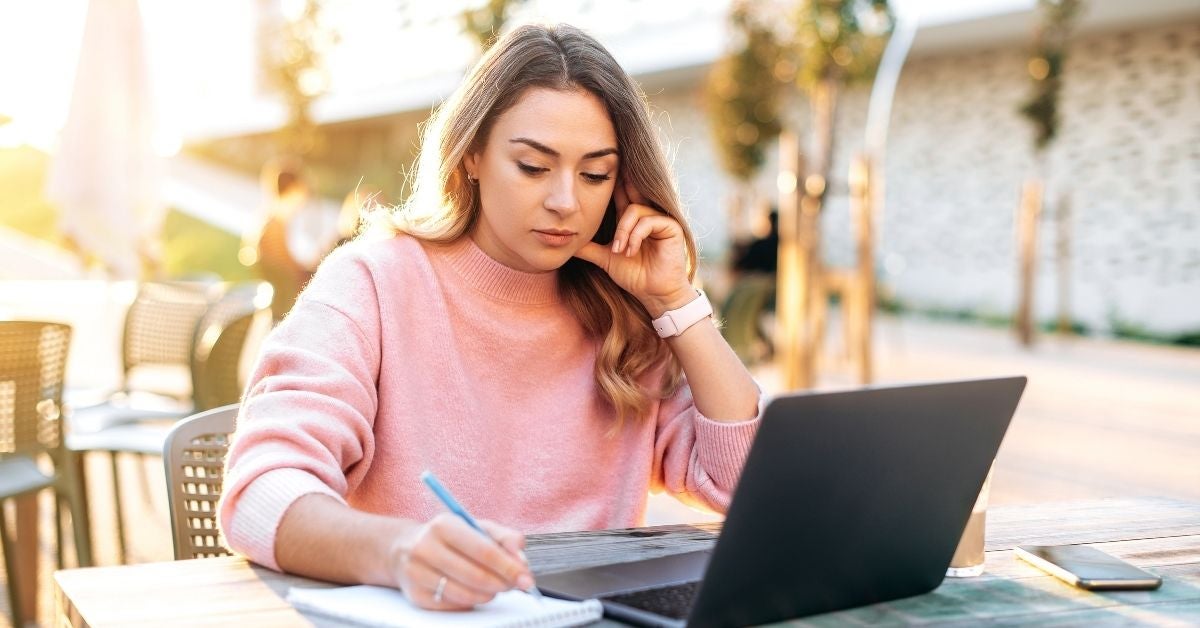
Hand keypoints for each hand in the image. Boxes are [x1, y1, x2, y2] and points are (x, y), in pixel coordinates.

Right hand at [388, 513, 533, 609]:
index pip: (483, 551)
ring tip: (495, 587)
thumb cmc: (448, 537)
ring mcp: (417, 573)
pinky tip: (474, 591)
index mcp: (444, 525)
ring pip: (465, 594)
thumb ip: (504, 537)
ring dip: (489, 594)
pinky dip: (471, 601)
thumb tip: (521, 557)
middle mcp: (426, 548)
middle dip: (502, 583)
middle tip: (515, 584)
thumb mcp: (476, 527)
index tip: (526, 576)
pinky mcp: (416, 595)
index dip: (509, 567)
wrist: (404, 548)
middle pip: (475, 575)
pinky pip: (453, 605)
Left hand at [573, 178, 695, 316]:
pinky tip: (630, 251)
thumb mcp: (606, 258)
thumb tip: (564, 241)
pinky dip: (635, 236)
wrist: (654, 294)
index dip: (612, 186)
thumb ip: (588, 248)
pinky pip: (648, 221)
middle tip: (608, 178)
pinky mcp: (671, 226)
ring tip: (618, 251)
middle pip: (631, 192)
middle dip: (620, 186)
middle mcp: (646, 215)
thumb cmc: (634, 276)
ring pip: (635, 210)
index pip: (621, 196)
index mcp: (632, 220)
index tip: (596, 177)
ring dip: (622, 231)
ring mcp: (660, 219)